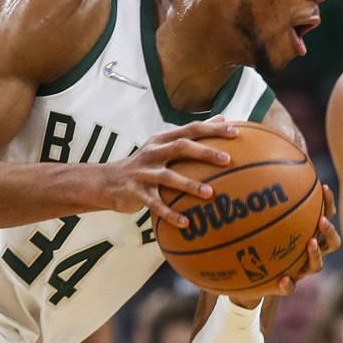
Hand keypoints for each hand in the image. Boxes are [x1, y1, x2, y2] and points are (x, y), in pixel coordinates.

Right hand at [94, 120, 237, 228]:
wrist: (107, 182)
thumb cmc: (146, 164)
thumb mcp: (164, 146)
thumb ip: (191, 135)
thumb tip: (223, 118)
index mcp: (163, 140)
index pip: (191, 129)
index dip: (213, 129)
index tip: (236, 133)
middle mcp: (153, 152)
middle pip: (180, 147)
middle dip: (204, 152)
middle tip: (227, 160)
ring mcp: (144, 172)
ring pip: (168, 177)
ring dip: (190, 185)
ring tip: (210, 194)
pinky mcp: (136, 192)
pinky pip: (155, 204)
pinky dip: (170, 214)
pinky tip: (186, 223)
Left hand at [230, 185, 342, 303]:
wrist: (243, 279)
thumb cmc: (252, 242)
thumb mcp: (255, 215)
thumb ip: (265, 189)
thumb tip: (268, 156)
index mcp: (306, 233)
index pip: (325, 216)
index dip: (328, 203)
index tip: (323, 187)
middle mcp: (307, 252)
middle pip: (331, 242)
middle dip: (329, 231)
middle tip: (322, 220)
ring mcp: (299, 270)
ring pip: (317, 265)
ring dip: (316, 255)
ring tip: (310, 243)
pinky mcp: (284, 286)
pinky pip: (290, 288)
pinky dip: (288, 284)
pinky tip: (283, 279)